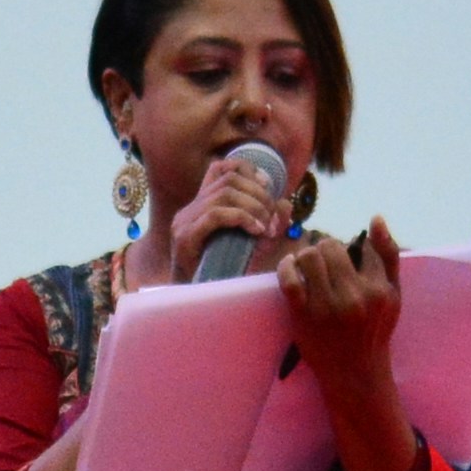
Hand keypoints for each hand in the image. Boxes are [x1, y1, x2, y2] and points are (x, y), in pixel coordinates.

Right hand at [168, 146, 295, 269]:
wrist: (198, 302)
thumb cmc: (225, 275)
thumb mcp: (252, 243)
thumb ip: (267, 222)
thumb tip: (285, 202)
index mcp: (202, 206)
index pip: (221, 168)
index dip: (248, 171)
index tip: (268, 189)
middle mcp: (190, 209)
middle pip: (229, 179)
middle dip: (259, 195)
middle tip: (272, 219)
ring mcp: (185, 222)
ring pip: (224, 194)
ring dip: (254, 208)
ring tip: (265, 228)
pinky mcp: (185, 237)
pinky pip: (216, 215)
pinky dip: (242, 218)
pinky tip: (256, 232)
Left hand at [279, 219, 416, 470]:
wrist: (355, 371)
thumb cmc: (374, 330)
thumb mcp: (393, 295)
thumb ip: (388, 257)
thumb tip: (376, 218)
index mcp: (379, 289)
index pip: (362, 247)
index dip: (350, 247)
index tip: (343, 256)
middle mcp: (355, 296)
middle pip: (331, 247)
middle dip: (325, 249)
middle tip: (322, 259)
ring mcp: (327, 306)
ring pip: (310, 257)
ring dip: (305, 255)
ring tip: (307, 264)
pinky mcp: (303, 315)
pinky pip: (289, 279)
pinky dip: (287, 267)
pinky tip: (291, 268)